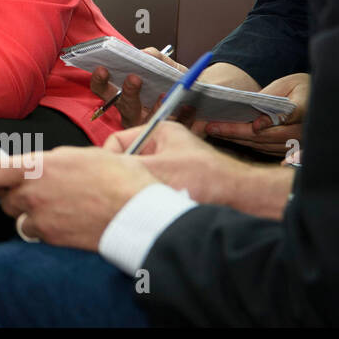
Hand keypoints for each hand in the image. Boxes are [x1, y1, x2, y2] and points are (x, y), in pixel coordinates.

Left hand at [0, 146, 157, 250]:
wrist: (137, 212)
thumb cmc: (119, 180)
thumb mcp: (83, 155)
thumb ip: (53, 161)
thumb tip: (43, 165)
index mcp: (37, 166)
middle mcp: (32, 193)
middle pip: (6, 199)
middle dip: (17, 198)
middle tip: (36, 195)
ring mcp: (40, 218)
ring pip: (20, 220)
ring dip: (32, 217)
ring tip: (56, 210)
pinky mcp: (52, 238)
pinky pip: (37, 236)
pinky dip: (45, 232)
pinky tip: (65, 224)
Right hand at [88, 47, 182, 126]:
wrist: (203, 96)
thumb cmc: (178, 82)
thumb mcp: (168, 66)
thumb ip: (157, 57)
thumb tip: (145, 53)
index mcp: (126, 97)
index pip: (104, 90)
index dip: (100, 81)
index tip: (103, 69)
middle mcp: (134, 114)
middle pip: (124, 107)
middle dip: (128, 92)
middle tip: (134, 78)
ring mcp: (150, 127)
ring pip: (148, 122)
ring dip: (156, 108)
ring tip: (165, 95)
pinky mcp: (172, 134)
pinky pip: (177, 128)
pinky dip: (184, 117)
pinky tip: (189, 107)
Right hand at [103, 120, 250, 205]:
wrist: (242, 200)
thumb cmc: (207, 179)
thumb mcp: (157, 170)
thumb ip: (125, 168)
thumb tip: (97, 170)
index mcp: (158, 132)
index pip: (118, 140)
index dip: (109, 159)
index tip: (106, 177)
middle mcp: (163, 146)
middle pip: (128, 161)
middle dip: (126, 177)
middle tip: (124, 190)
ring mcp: (170, 165)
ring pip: (138, 177)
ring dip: (139, 189)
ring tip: (144, 199)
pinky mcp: (176, 183)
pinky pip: (151, 188)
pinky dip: (150, 197)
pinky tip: (154, 206)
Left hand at [203, 72, 307, 157]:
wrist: (316, 99)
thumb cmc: (298, 88)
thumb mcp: (287, 84)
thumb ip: (271, 96)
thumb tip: (255, 117)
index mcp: (305, 109)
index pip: (289, 117)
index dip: (270, 122)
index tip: (254, 125)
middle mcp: (303, 130)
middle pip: (267, 135)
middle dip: (237, 132)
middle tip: (212, 127)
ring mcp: (298, 143)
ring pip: (264, 145)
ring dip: (238, 140)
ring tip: (215, 132)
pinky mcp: (292, 150)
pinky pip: (266, 149)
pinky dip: (247, 143)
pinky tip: (230, 137)